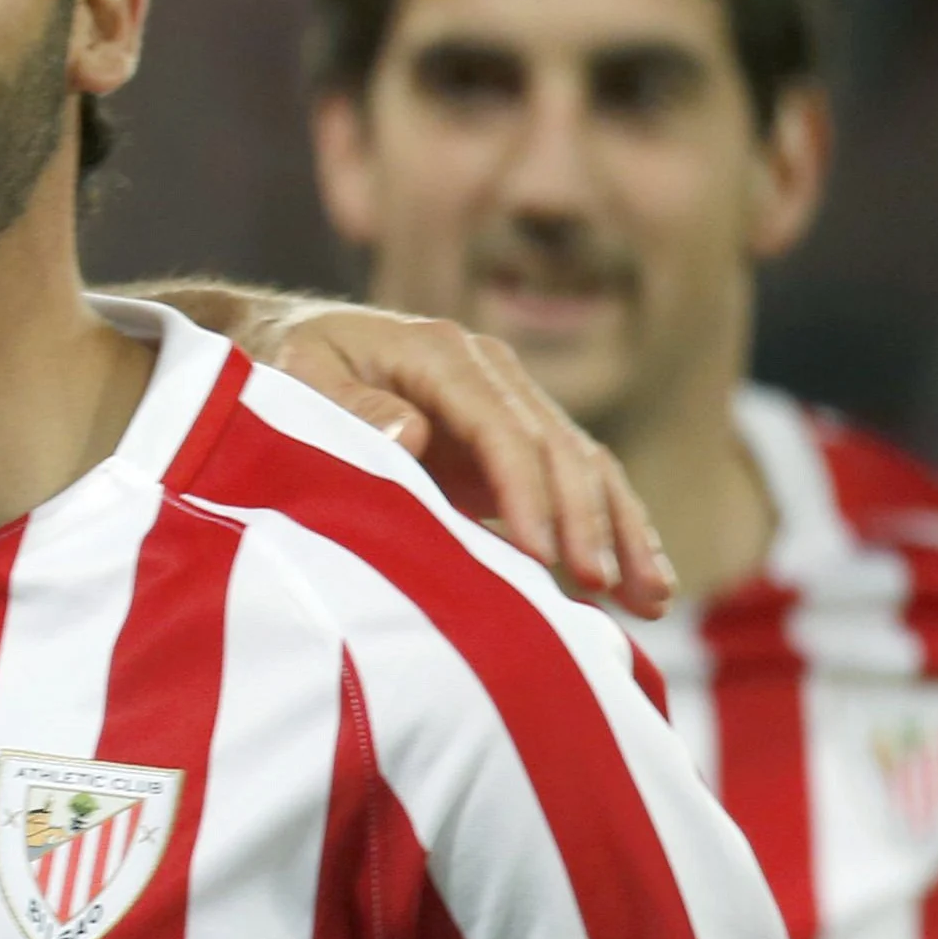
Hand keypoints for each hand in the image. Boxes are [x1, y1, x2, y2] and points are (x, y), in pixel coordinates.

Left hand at [242, 301, 674, 616]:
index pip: (504, 429)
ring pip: (585, 467)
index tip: (545, 557)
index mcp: (443, 354)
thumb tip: (413, 434)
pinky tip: (637, 582)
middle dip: (590, 521)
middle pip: (561, 449)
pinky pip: (573, 483)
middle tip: (611, 589)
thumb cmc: (283, 366)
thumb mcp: (295, 378)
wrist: (287, 340)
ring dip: (622, 531)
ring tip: (653, 598)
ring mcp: (508, 404)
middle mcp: (491, 373)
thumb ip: (347, 407)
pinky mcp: (511, 440)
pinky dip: (608, 529)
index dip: (529, 493)